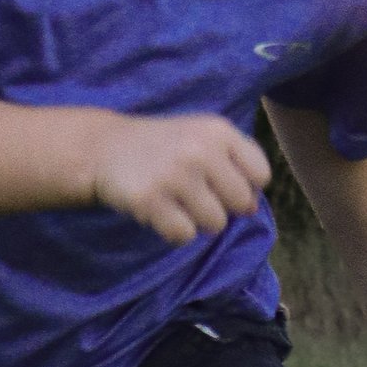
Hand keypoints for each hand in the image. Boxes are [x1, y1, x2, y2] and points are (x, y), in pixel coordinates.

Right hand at [89, 112, 273, 244]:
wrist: (105, 147)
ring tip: (177, 202)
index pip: (261, 174)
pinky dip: (175, 231)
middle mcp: (200, 150)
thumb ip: (235, 165)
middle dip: (223, 206)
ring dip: (199, 221)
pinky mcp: (150, 200)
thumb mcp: (203, 137)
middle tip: (196, 194)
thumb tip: (252, 209)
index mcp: (218, 131)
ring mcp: (174, 175)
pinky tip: (161, 212)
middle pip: (241, 203)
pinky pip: (184, 236)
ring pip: (215, 224)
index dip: (245, 185)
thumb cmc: (165, 147)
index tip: (222, 182)